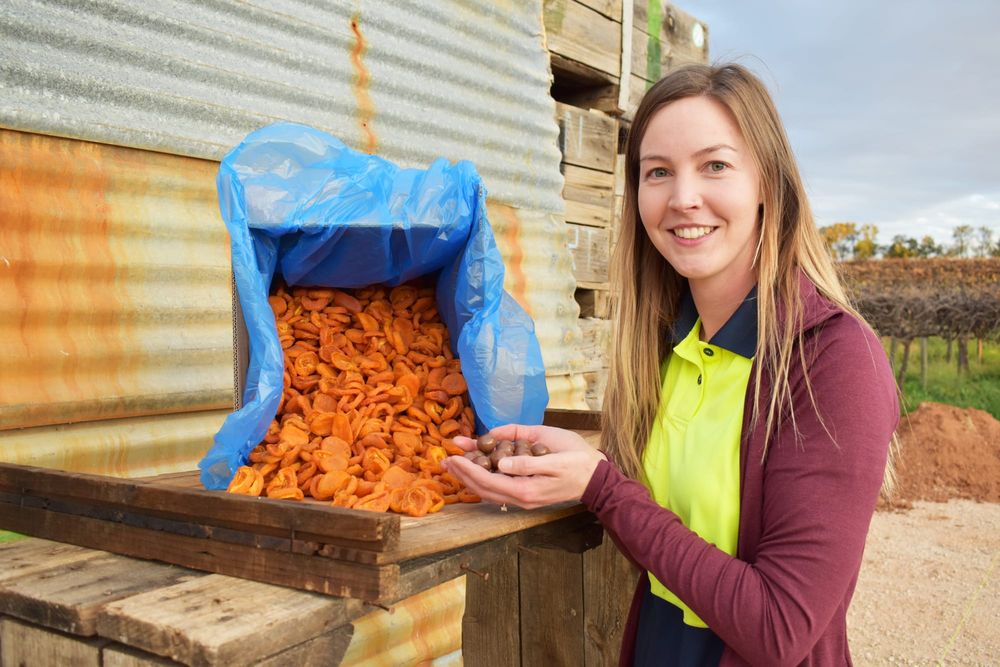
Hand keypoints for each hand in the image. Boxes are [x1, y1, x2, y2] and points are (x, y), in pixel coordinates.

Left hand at [443, 424, 606, 509]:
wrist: (596, 479)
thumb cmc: (578, 462)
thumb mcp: (555, 458)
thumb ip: (527, 463)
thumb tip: (501, 464)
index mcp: (526, 489)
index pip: (488, 481)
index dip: (469, 468)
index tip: (454, 455)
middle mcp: (521, 498)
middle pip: (483, 489)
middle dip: (463, 474)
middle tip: (445, 460)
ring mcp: (523, 499)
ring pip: (488, 492)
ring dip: (469, 478)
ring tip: (454, 465)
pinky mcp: (526, 495)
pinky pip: (498, 491)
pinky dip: (482, 481)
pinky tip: (476, 471)